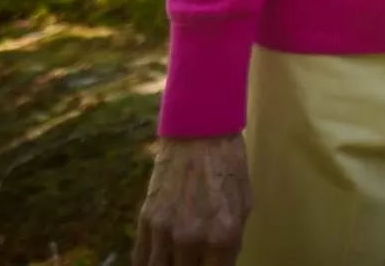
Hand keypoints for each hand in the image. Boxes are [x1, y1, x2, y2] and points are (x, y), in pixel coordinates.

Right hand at [133, 134, 251, 265]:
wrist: (199, 132)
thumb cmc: (228, 165)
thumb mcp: (243, 204)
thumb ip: (232, 240)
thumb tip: (221, 263)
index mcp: (223, 236)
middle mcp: (191, 239)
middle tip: (196, 260)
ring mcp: (165, 231)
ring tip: (177, 260)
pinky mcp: (146, 220)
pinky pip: (141, 257)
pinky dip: (148, 263)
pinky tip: (158, 260)